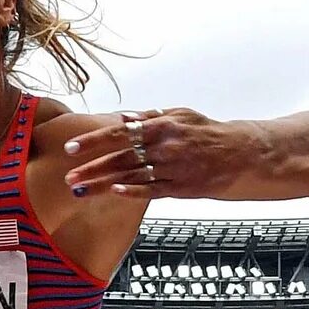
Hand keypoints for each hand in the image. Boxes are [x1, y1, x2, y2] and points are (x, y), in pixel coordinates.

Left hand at [59, 107, 226, 199]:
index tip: (72, 147)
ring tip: (80, 190)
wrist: (239, 153)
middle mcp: (165, 146)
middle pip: (120, 158)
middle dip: (91, 168)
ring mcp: (172, 168)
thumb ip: (149, 117)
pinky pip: (152, 190)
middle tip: (69, 176)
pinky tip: (114, 193)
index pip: (120, 132)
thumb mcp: (180, 115)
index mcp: (162, 126)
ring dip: (102, 184)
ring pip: (131, 177)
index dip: (93, 140)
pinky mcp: (180, 187)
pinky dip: (133, 192)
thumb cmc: (206, 132)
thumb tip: (122, 118)